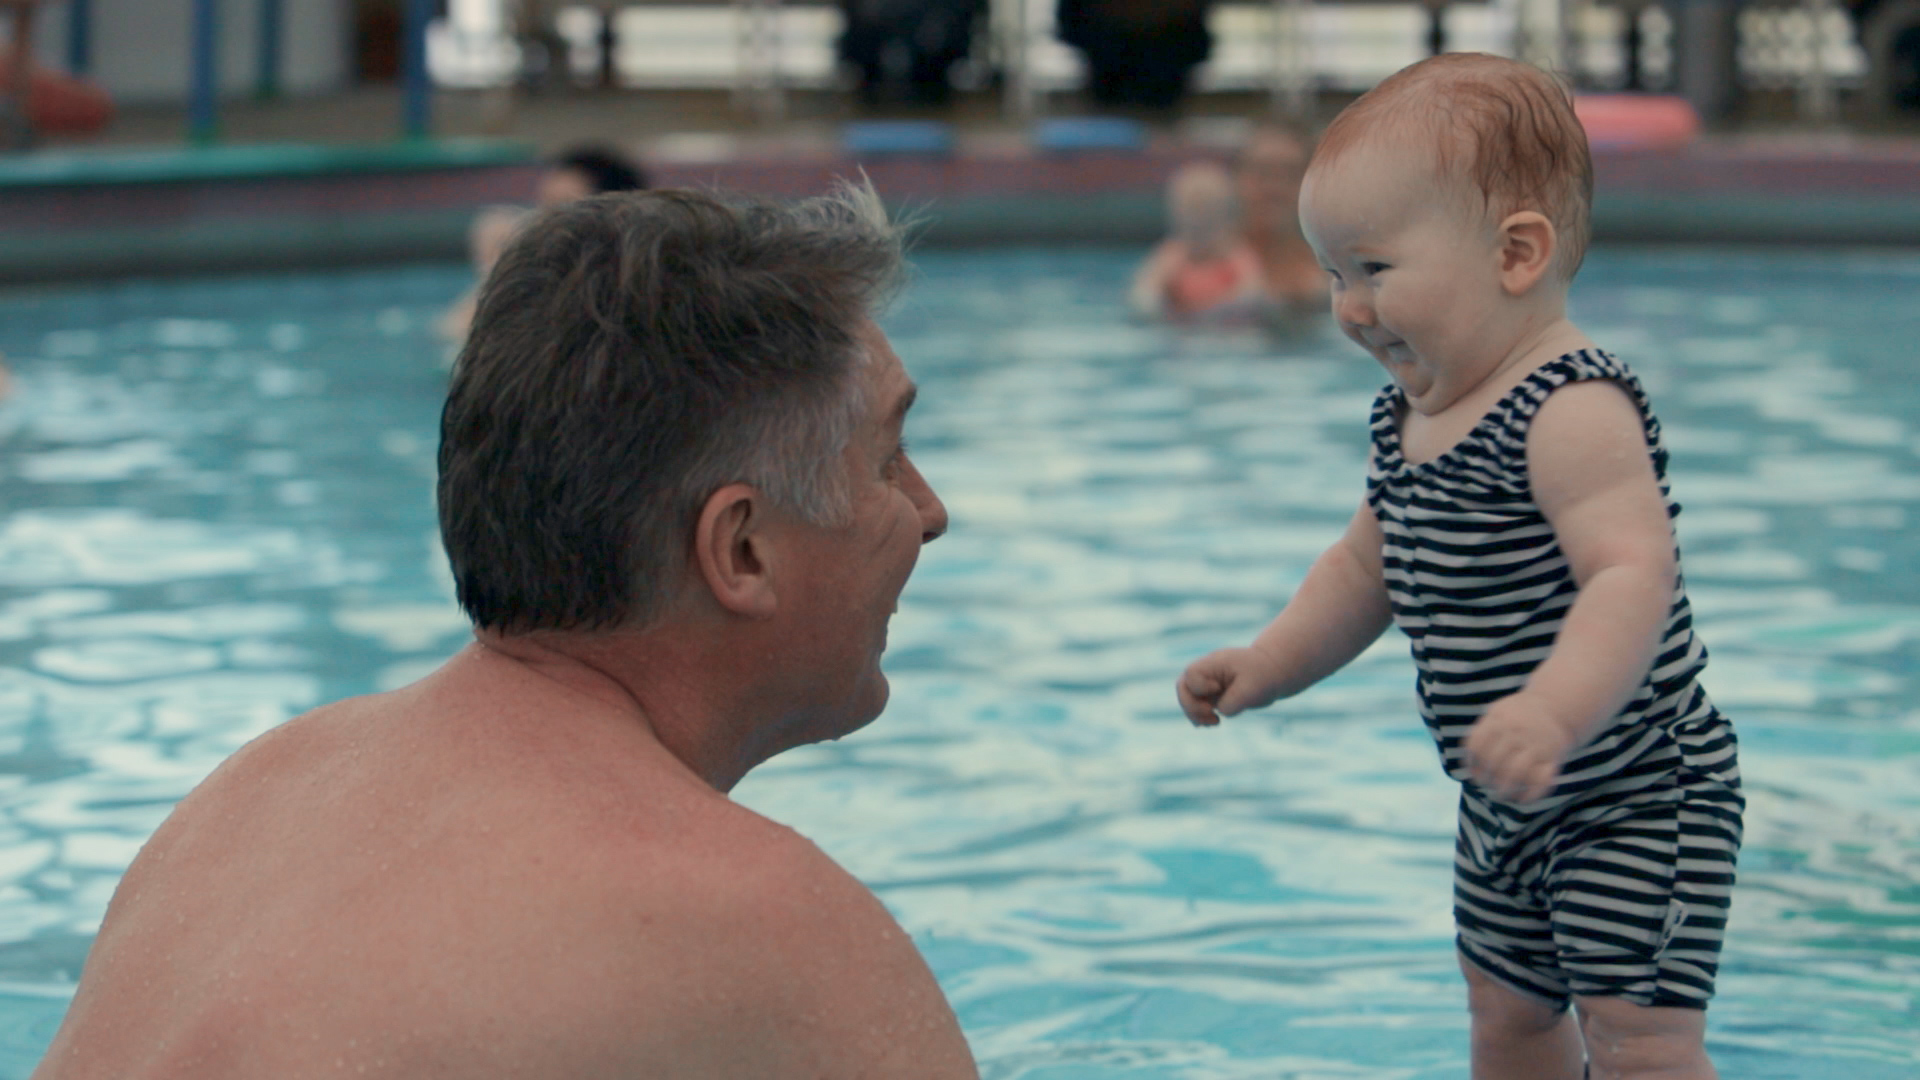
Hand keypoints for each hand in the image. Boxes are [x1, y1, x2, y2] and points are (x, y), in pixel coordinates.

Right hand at [1177, 647, 1278, 726]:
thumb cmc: (1263, 676)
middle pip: (1182, 686)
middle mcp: (1207, 672)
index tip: (1218, 690)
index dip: (1200, 687)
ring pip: (1187, 698)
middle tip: (1211, 715)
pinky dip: (1201, 717)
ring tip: (1214, 722)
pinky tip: (1214, 722)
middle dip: (1191, 705)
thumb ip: (1231, 703)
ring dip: (1194, 714)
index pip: (1191, 674)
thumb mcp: (1251, 690)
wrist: (1274, 671)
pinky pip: (1197, 706)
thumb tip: (1219, 711)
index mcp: (1214, 663)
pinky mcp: (1213, 694)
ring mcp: (1208, 683)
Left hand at [1463, 693, 1580, 803]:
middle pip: (1494, 760)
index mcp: (1499, 719)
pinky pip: (1542, 779)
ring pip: (1516, 771)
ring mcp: (1536, 743)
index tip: (1474, 774)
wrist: (1557, 706)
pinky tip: (1523, 799)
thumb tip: (1468, 764)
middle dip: (1486, 779)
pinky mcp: (1553, 756)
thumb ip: (1481, 732)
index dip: (1472, 763)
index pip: (1477, 745)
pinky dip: (1532, 794)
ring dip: (1505, 789)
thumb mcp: (1498, 712)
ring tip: (1501, 796)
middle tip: (1487, 786)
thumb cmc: (1519, 714)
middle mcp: (1516, 731)